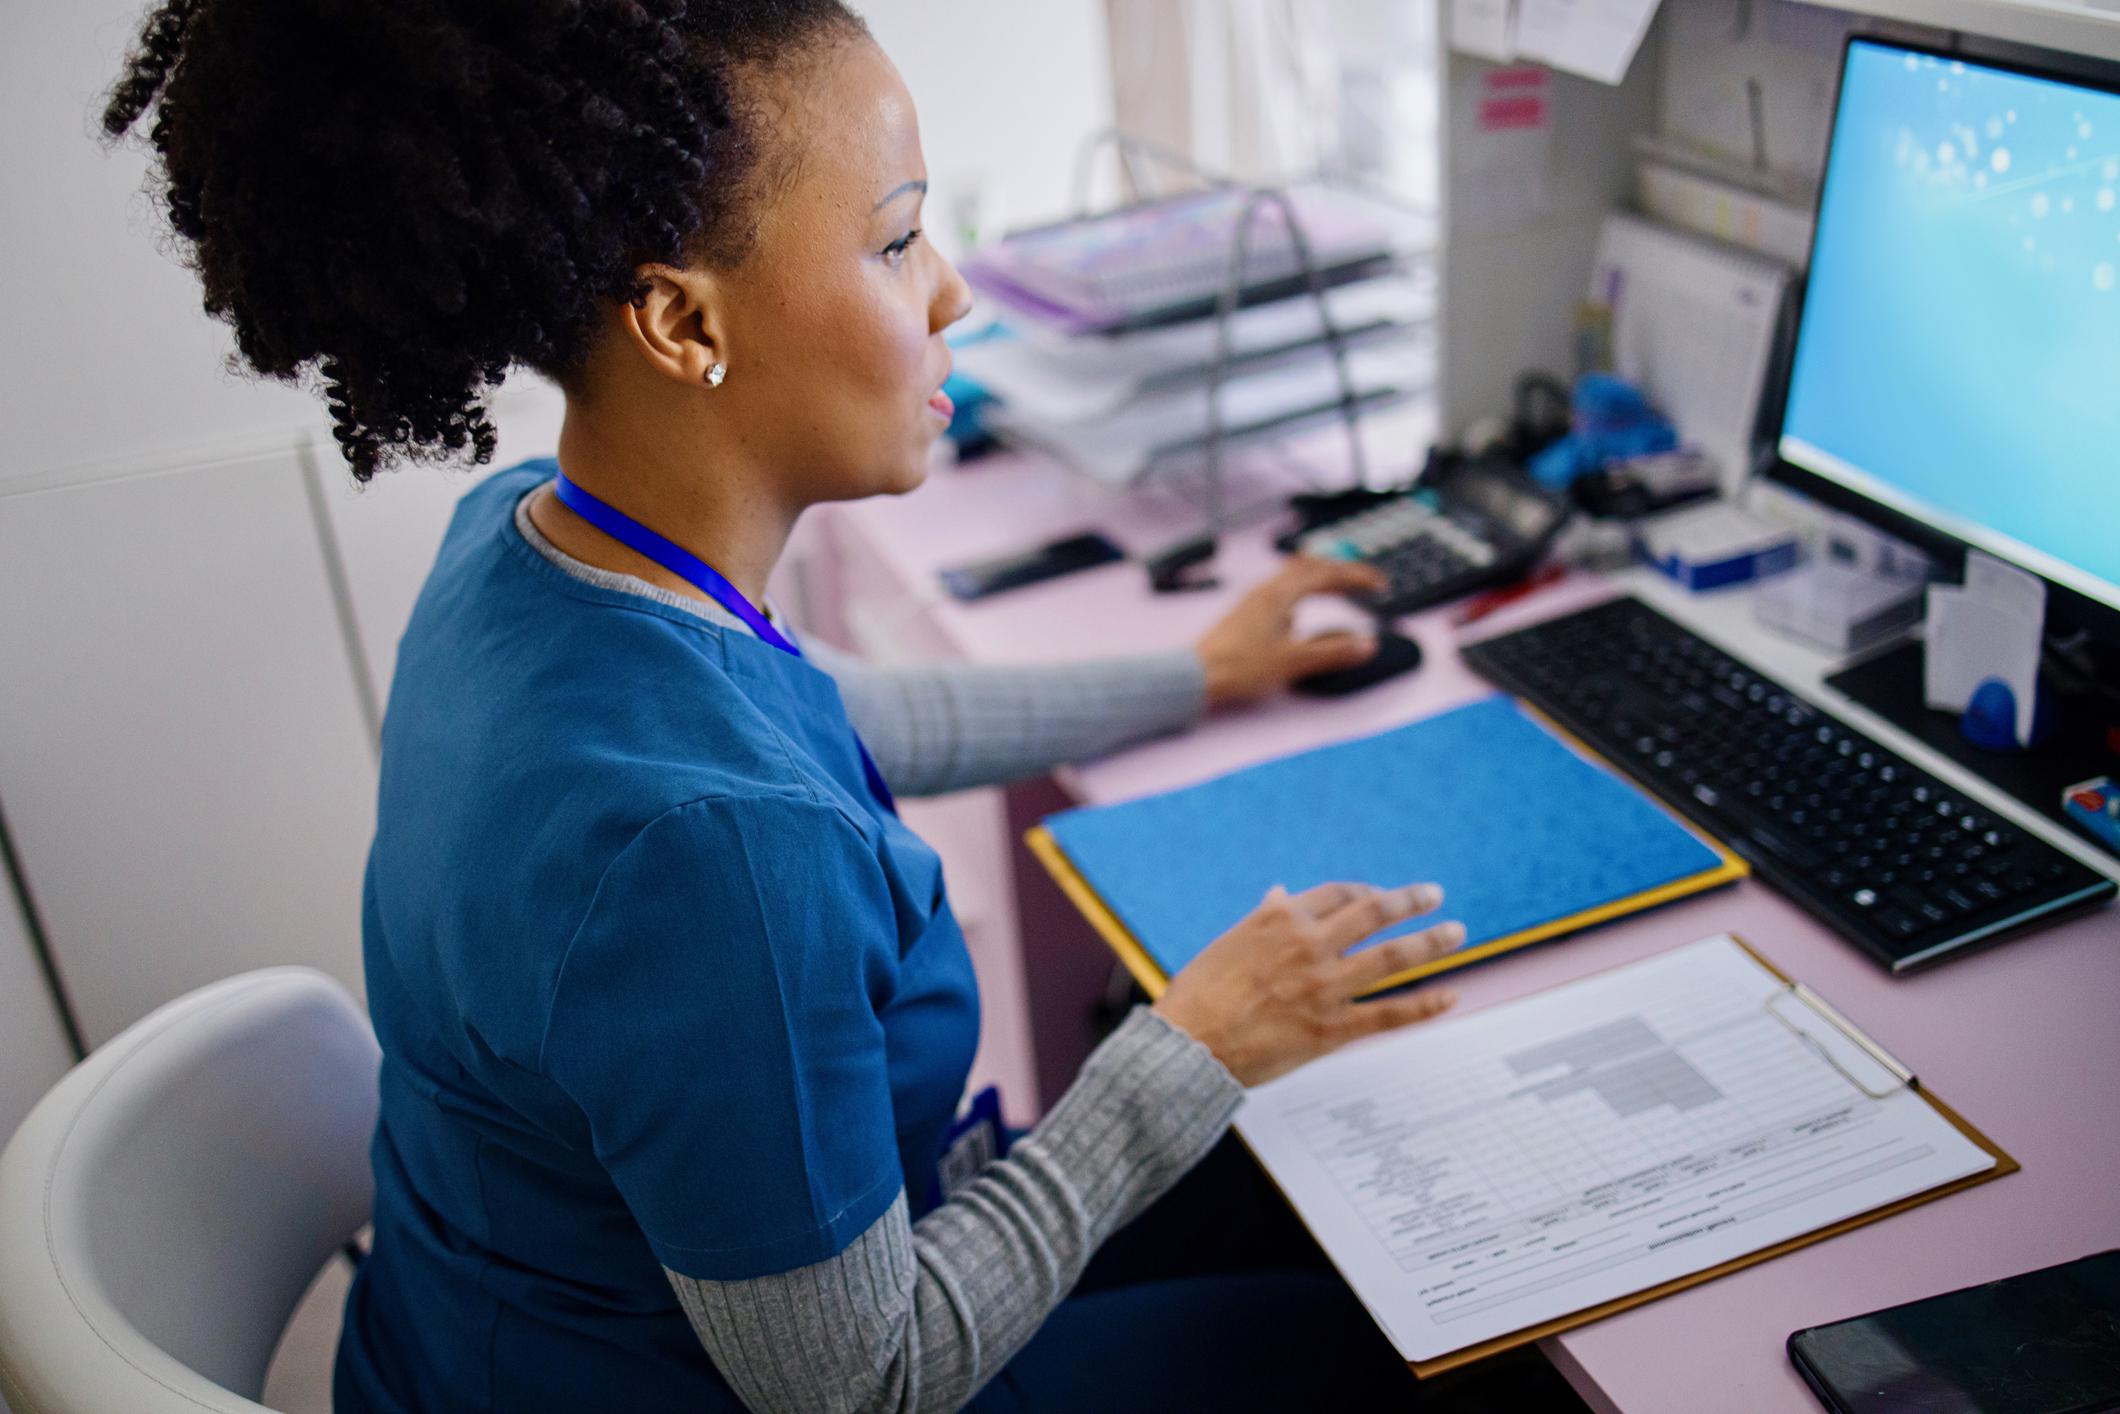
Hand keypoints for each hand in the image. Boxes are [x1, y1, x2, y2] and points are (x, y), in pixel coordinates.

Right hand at [1152, 882, 1463, 1086]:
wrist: (1189, 1045)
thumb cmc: (1200, 993)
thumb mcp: (1228, 943)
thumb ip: (1263, 919)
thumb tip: (1281, 893)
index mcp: (1281, 919)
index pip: (1339, 894)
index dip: (1366, 893)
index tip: (1381, 897)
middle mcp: (1309, 946)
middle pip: (1374, 914)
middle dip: (1410, 901)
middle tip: (1434, 894)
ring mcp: (1324, 988)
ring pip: (1392, 959)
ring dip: (1430, 942)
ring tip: (1457, 932)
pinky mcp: (1331, 1029)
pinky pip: (1389, 1014)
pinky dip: (1424, 1005)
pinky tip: (1451, 996)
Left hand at [1194, 556, 1391, 708]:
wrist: (1197, 675)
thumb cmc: (1238, 667)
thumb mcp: (1294, 661)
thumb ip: (1333, 652)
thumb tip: (1367, 644)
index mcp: (1280, 594)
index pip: (1328, 574)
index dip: (1358, 577)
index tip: (1381, 584)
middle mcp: (1267, 590)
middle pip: (1311, 566)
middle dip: (1342, 571)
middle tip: (1366, 581)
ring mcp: (1255, 600)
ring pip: (1295, 575)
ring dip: (1322, 577)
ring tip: (1340, 587)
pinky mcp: (1248, 613)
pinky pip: (1282, 589)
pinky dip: (1303, 591)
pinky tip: (1302, 611)